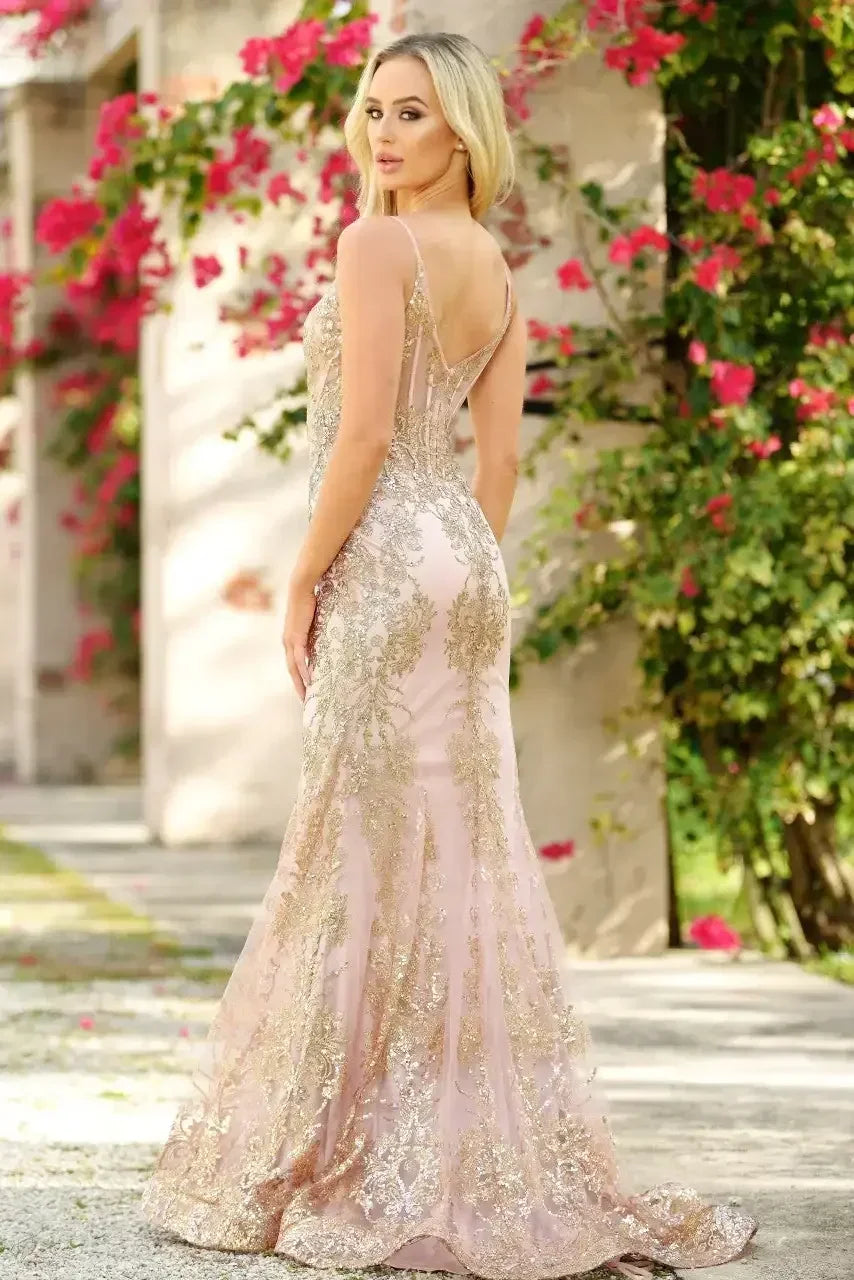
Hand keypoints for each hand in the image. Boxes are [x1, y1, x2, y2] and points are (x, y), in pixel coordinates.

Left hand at [282, 574, 316, 700]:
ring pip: (294, 667)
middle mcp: (288, 643)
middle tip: (305, 702)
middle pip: (292, 670)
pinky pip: (300, 658)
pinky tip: (309, 680)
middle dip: (298, 687)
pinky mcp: (296, 636)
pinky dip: (304, 670)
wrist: (301, 588)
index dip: (299, 679)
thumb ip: (316, 635)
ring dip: (300, 683)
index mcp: (291, 641)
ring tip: (307, 696)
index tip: (306, 691)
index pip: (294, 664)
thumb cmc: (309, 602)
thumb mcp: (314, 624)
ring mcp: (290, 640)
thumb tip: (326, 644)